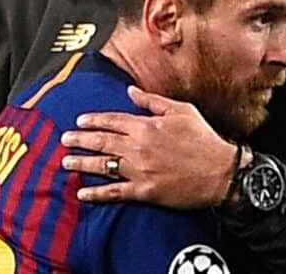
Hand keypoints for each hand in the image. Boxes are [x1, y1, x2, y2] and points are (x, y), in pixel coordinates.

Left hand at [60, 86, 236, 208]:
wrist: (221, 172)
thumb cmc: (203, 138)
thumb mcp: (181, 111)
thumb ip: (152, 101)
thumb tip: (130, 91)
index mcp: (147, 125)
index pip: (113, 120)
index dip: (94, 119)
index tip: (79, 120)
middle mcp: (139, 147)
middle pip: (102, 142)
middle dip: (80, 140)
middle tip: (64, 140)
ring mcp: (140, 170)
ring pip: (103, 166)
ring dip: (82, 164)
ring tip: (66, 162)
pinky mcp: (145, 191)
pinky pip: (115, 192)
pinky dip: (97, 194)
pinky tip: (83, 194)